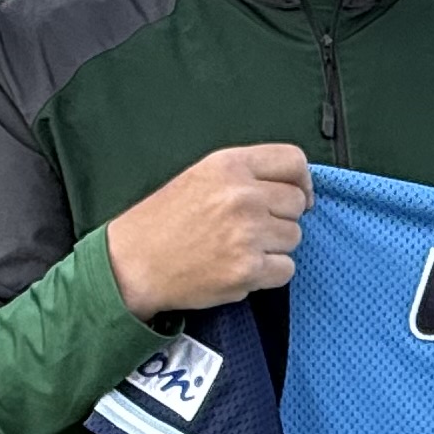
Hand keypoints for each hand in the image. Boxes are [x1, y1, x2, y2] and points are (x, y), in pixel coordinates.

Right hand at [106, 145, 313, 318]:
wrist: (132, 264)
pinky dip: (270, 273)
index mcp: (229, 165)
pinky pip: (286, 269)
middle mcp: (242, 196)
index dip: (302, 181)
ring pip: (294, 238)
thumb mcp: (199, 176)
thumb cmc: (162, 221)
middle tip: (251, 229)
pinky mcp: (248, 270)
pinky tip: (241, 268)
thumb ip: (244, 175)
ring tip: (239, 248)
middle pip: (296, 203)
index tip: (298, 196)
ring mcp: (248, 234)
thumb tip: (293, 186)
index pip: (293, 160)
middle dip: (281, 217)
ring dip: (274, 246)